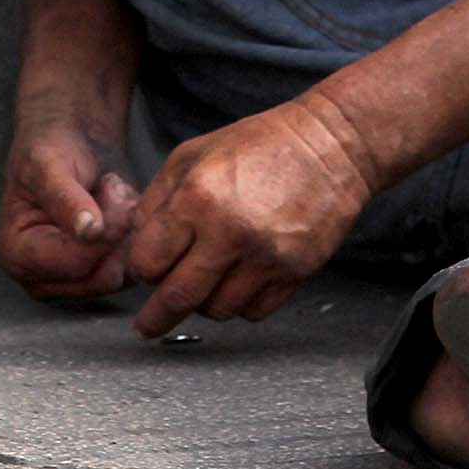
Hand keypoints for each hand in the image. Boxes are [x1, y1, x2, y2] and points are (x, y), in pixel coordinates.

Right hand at [0, 99, 140, 301]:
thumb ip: (65, 198)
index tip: (113, 186)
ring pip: (123, 274)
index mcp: (17, 257)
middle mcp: (42, 282)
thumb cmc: (51, 150)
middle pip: (100, 275)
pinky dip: (135, 237)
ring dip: (128, 230)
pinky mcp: (101, 280)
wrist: (73, 145)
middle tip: (113, 187)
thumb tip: (88, 231)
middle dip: (116, 228)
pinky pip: (134, 268)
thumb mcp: (49, 164)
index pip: (73, 262)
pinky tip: (122, 210)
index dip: (103, 230)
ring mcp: (73, 286)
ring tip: (115, 194)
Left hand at [121, 91, 377, 336]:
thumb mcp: (192, 154)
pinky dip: (241, 305)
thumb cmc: (261, 144)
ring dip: (204, 304)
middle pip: (178, 298)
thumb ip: (157, 199)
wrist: (330, 146)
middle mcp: (230, 234)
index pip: (148, 261)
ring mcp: (266, 258)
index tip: (145, 271)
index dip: (141, 270)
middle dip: (157, 316)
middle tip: (149, 324)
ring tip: (207, 280)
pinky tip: (239, 280)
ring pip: (218, 311)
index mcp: (197, 199)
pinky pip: (255, 312)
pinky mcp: (295, 273)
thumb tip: (139, 242)